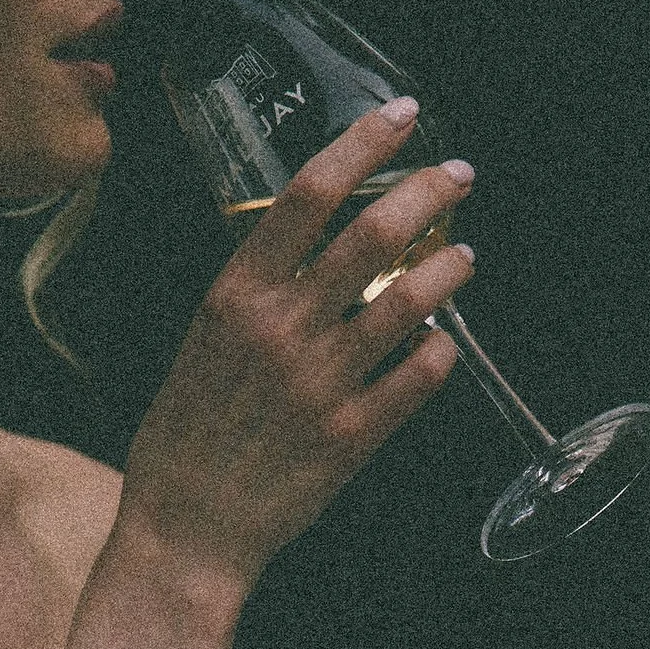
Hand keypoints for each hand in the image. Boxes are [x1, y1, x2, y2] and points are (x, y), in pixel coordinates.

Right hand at [117, 99, 471, 600]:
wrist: (185, 532)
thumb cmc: (185, 439)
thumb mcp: (200, 343)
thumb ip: (254, 293)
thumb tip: (310, 248)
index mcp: (236, 295)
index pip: (310, 192)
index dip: (365, 143)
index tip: (401, 117)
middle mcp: (282, 329)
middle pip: (372, 232)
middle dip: (428, 191)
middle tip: (458, 176)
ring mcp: (319, 384)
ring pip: (409, 300)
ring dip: (449, 267)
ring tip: (464, 257)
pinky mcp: (349, 439)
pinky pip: (418, 377)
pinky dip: (440, 351)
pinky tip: (443, 343)